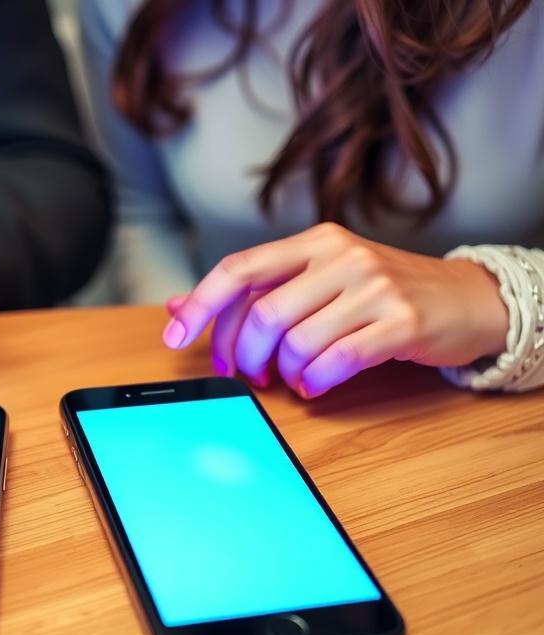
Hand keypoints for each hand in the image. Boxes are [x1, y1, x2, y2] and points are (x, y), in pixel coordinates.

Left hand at [162, 223, 508, 397]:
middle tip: (245, 373)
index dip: (200, 305)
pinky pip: (337, 361)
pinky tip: (314, 385)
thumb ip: (254, 291)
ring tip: (289, 378)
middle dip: (242, 354)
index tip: (174, 336)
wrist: (468, 299)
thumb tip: (176, 305)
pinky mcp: (402, 323)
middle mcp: (342, 257)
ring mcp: (375, 288)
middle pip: (263, 313)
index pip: (239, 268)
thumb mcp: (318, 279)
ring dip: (282, 372)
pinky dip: (315, 382)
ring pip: (297, 340)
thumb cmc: (382, 291)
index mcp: (314, 242)